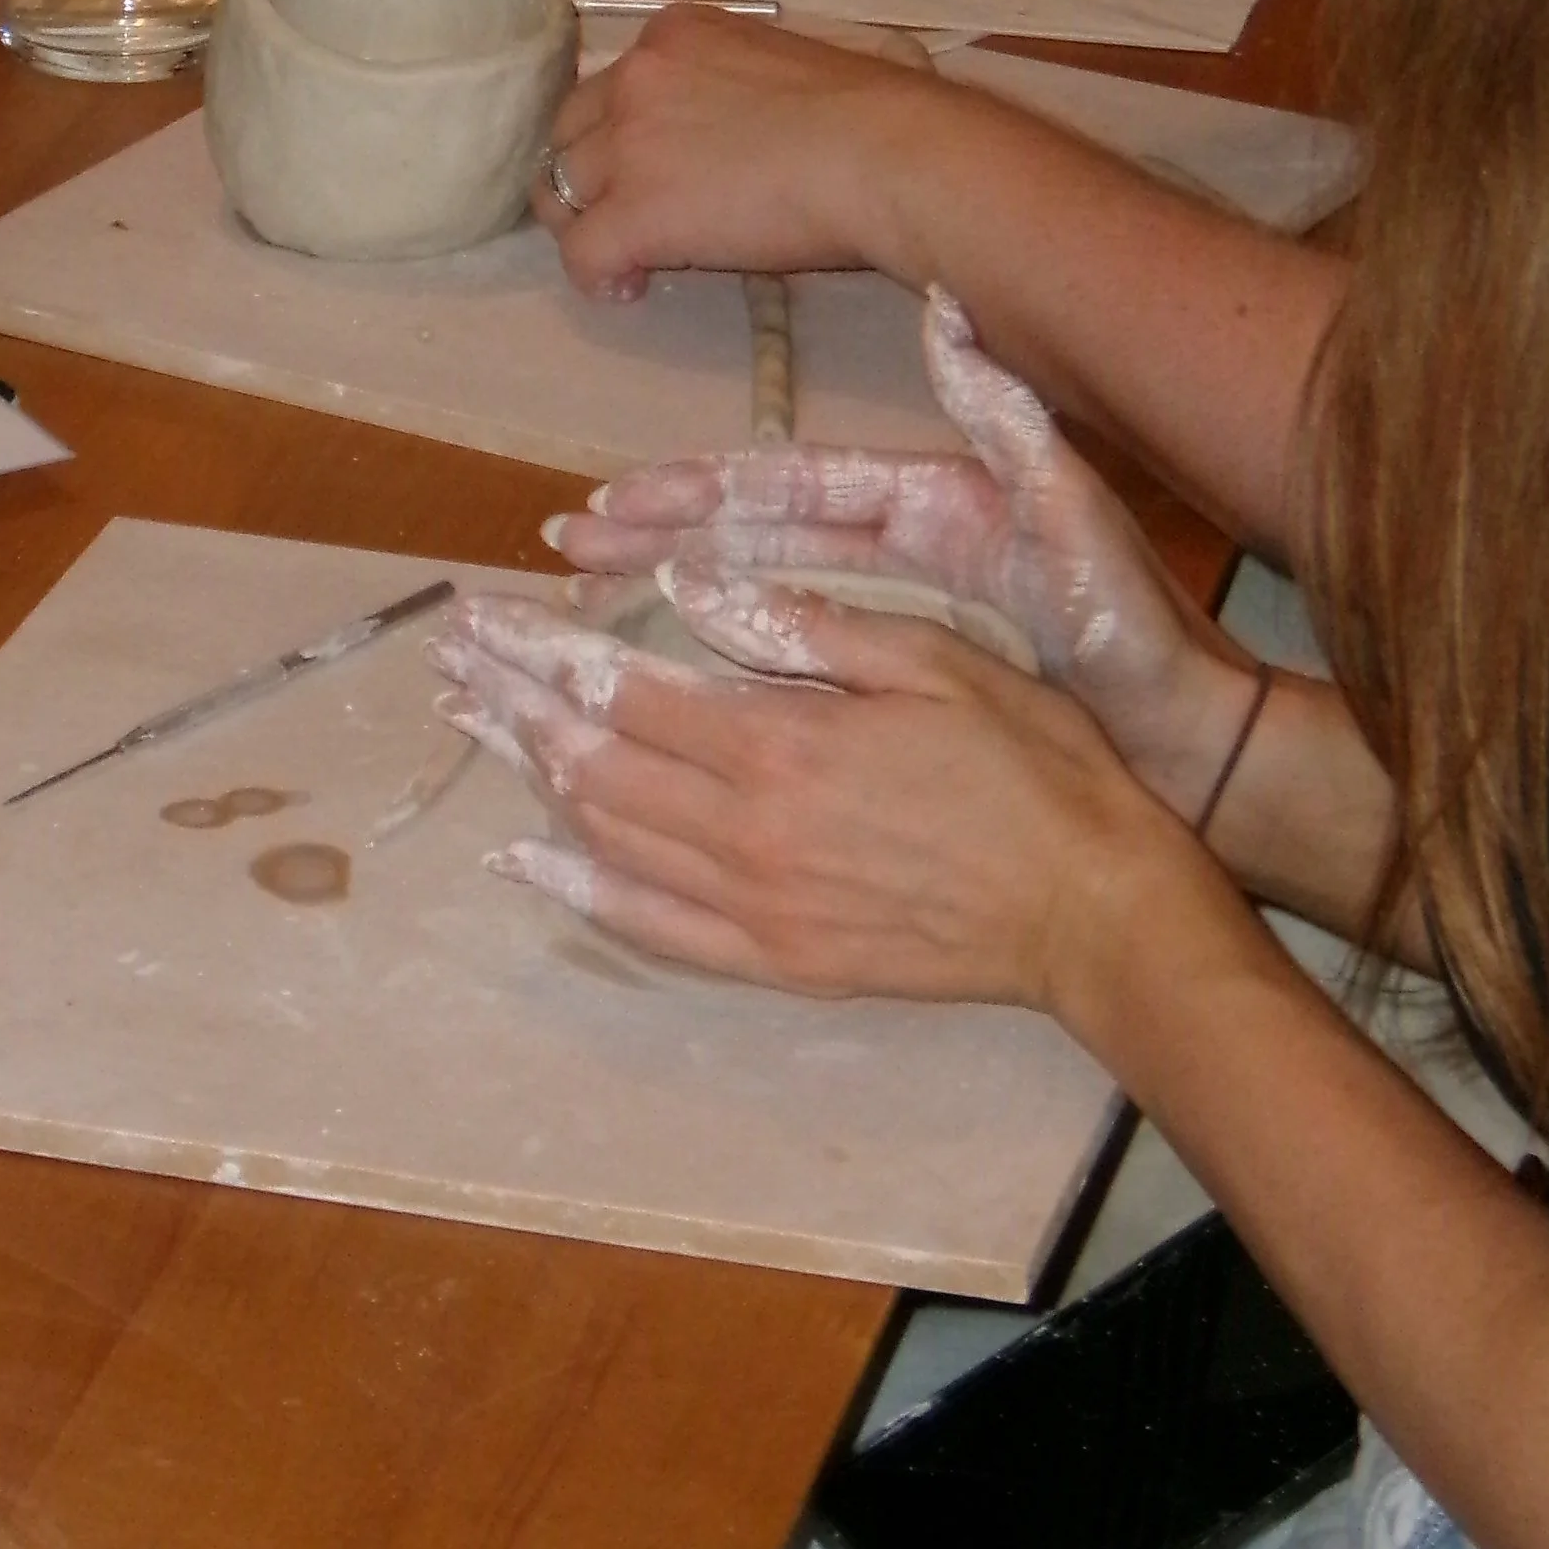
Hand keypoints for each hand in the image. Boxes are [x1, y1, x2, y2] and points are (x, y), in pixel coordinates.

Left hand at [429, 578, 1203, 1016]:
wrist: (1094, 908)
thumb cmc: (1033, 765)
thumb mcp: (934, 660)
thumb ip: (808, 628)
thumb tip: (695, 588)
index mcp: (785, 744)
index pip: (626, 688)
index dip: (545, 650)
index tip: (486, 616)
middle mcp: (751, 833)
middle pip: (595, 762)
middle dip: (515, 705)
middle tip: (454, 663)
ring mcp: (760, 907)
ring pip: (610, 836)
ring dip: (532, 779)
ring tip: (475, 730)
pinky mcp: (782, 960)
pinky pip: (653, 927)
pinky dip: (581, 889)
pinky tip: (530, 857)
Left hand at [532, 5, 940, 299]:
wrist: (883, 154)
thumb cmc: (867, 113)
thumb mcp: (782, 69)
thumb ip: (736, 91)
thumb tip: (744, 139)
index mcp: (677, 34)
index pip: (613, 83)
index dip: (623, 132)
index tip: (656, 168)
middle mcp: (638, 77)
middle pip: (570, 131)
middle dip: (588, 174)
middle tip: (623, 214)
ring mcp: (628, 144)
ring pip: (560, 189)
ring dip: (587, 224)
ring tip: (628, 258)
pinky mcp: (633, 211)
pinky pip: (581, 252)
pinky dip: (597, 276)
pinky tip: (631, 288)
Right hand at [547, 290, 1262, 810]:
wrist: (1197, 735)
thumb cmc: (1138, 637)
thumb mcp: (1077, 521)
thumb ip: (1012, 424)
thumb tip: (951, 311)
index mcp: (932, 503)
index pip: (791, 486)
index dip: (702, 489)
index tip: (619, 496)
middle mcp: (907, 540)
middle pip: (757, 527)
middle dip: (660, 530)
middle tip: (568, 542)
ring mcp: (908, 605)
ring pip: (765, 585)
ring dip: (677, 583)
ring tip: (589, 591)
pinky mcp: (914, 663)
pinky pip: (798, 646)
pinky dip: (730, 646)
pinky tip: (672, 666)